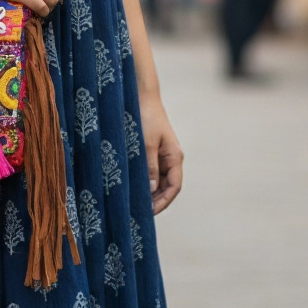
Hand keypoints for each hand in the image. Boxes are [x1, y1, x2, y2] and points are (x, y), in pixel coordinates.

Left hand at [139, 96, 182, 214]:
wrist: (142, 95)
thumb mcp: (146, 143)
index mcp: (175, 157)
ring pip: (158, 179)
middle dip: (156, 199)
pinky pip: (150, 169)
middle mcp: (171, 157)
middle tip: (139, 211)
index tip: (150, 212)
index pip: (174, 187)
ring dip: (149, 190)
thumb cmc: (146, 117)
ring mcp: (162, 153)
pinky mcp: (152, 149)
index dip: (164, 201)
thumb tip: (152, 190)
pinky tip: (133, 185)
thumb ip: (150, 167)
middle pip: (166, 186)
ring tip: (135, 202)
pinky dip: (144, 179)